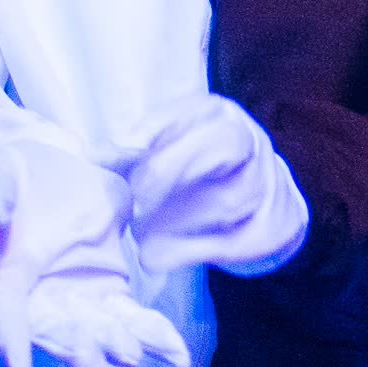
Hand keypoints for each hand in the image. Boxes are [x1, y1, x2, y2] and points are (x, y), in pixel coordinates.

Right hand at [0, 135, 171, 366]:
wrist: (51, 174)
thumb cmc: (14, 178)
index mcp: (8, 275)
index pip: (6, 313)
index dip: (13, 341)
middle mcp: (43, 298)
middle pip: (57, 334)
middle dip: (74, 350)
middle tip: (91, 365)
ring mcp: (80, 300)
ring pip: (97, 332)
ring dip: (114, 346)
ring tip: (132, 355)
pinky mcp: (112, 292)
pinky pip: (132, 319)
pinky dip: (155, 336)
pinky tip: (179, 357)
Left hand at [123, 95, 308, 277]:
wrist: (260, 203)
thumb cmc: (198, 170)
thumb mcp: (166, 148)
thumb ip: (132, 151)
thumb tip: (95, 157)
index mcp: (219, 114)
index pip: (193, 110)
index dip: (150, 132)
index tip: (113, 156)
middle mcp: (251, 142)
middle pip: (226, 143)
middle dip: (171, 169)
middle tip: (135, 197)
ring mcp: (268, 185)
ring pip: (230, 198)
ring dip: (176, 221)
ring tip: (140, 235)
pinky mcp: (271, 228)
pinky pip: (232, 242)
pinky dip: (187, 252)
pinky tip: (156, 256)